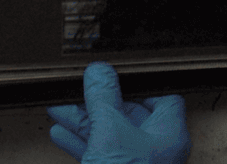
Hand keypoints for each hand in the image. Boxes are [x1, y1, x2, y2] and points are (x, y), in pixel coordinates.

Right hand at [46, 62, 190, 163]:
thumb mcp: (110, 132)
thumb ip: (103, 99)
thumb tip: (99, 71)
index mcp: (168, 134)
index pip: (162, 99)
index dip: (138, 86)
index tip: (114, 76)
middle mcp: (156, 151)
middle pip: (128, 116)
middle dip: (99, 103)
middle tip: (77, 90)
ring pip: (109, 136)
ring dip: (83, 121)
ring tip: (58, 108)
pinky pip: (98, 154)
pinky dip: (80, 142)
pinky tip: (60, 133)